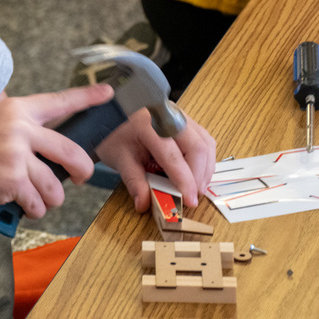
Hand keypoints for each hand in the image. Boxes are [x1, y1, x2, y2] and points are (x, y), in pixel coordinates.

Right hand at [0, 84, 113, 218]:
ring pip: (56, 185)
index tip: (108, 93)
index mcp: (16, 110)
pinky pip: (38, 202)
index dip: (87, 97)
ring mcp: (16, 155)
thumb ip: (16, 121)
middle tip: (78, 178)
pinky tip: (24, 207)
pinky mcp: (12, 181)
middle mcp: (19, 129)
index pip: (59, 102)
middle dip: (81, 171)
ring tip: (39, 200)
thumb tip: (37, 122)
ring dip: (51, 199)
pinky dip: (34, 210)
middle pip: (71, 152)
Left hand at [95, 107, 215, 212]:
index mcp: (149, 124)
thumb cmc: (115, 134)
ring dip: (205, 169)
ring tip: (196, 188)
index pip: (173, 156)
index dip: (185, 181)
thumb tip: (143, 204)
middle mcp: (170, 116)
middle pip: (198, 147)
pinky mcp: (187, 121)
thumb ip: (134, 181)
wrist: (113, 114)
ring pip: (206, 143)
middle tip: (193, 197)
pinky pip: (204, 140)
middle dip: (199, 176)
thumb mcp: (119, 158)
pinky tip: (197, 174)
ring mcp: (181, 115)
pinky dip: (204, 159)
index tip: (190, 201)